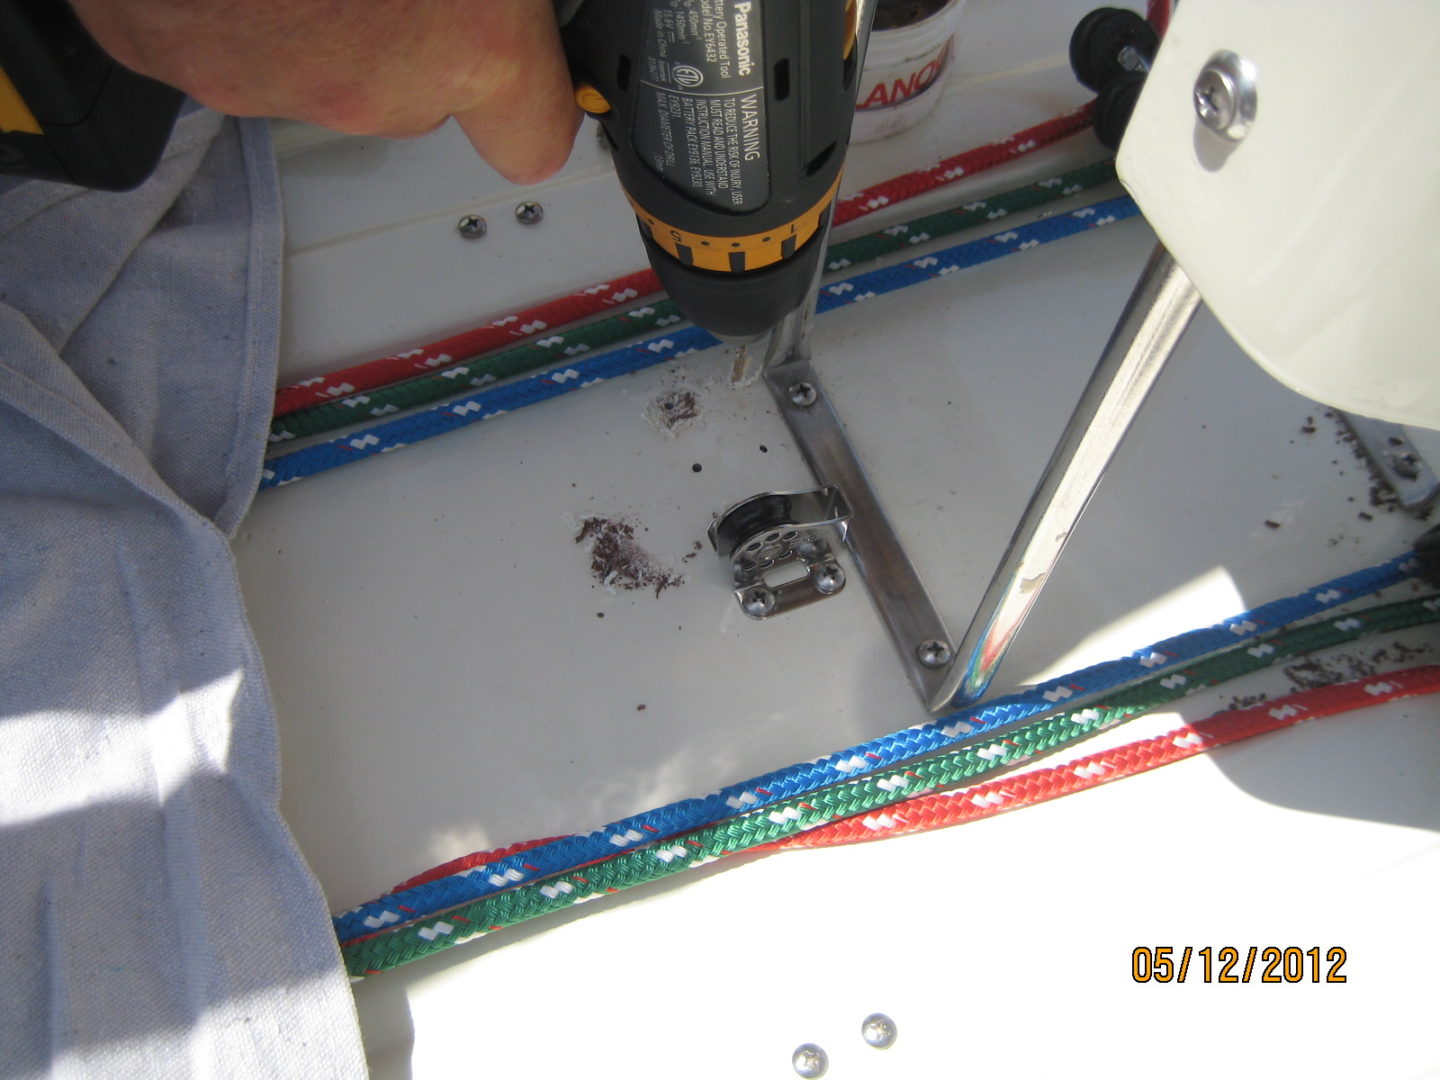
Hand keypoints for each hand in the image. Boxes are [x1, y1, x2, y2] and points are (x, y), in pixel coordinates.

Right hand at [70, 0, 580, 183]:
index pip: (533, 138)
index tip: (532, 72)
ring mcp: (278, 87)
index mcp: (469, 40)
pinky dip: (247, 13)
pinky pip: (243, 51)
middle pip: (421, 97)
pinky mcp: (192, 68)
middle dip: (411, 35)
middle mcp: (377, 87)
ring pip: (329, 72)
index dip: (534, 99)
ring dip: (326, 20)